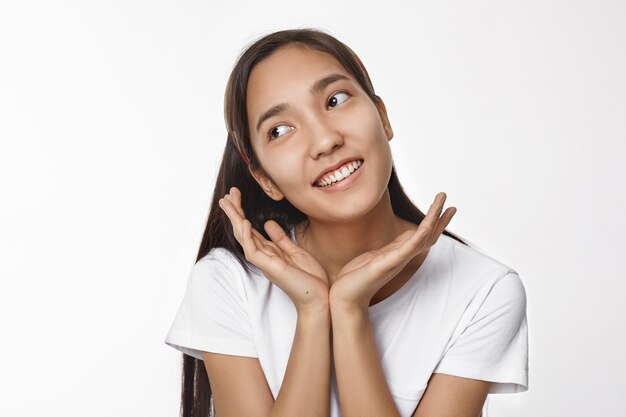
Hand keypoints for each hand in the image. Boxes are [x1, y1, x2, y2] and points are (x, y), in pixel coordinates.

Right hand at [219, 187, 329, 313]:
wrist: (319, 298)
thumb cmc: (310, 278)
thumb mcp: (295, 251)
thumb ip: (280, 238)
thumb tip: (267, 223)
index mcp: (269, 251)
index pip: (251, 229)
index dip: (243, 213)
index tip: (237, 196)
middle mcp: (263, 256)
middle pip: (243, 231)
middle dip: (234, 212)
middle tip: (226, 195)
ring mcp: (264, 262)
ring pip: (243, 238)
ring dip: (235, 219)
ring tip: (227, 202)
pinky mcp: (269, 267)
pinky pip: (252, 251)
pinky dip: (247, 236)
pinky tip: (244, 222)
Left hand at [328, 192, 456, 312]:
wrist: (345, 298)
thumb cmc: (356, 278)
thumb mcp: (375, 257)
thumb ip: (388, 250)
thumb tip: (395, 242)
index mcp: (398, 253)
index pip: (422, 236)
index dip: (435, 221)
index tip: (445, 207)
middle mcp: (402, 256)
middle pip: (428, 236)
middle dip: (439, 218)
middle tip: (450, 201)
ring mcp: (396, 260)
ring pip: (422, 238)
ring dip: (433, 219)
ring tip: (442, 203)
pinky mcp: (386, 264)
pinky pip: (406, 250)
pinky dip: (417, 238)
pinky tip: (426, 227)